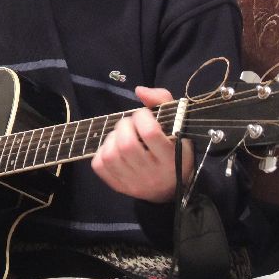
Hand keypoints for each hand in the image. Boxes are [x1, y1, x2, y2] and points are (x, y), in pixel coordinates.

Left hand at [91, 86, 193, 202]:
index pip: (149, 132)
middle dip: (124, 125)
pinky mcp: (119, 187)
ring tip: (122, 136)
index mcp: (171, 158)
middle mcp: (152, 174)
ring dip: (112, 138)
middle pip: (127, 144)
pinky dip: (102, 151)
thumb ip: (162, 102)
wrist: (171, 188)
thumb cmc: (175, 150)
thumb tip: (139, 90)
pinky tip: (114, 149)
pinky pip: (100, 166)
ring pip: (111, 155)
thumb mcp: (178, 125)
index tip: (144, 114)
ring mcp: (134, 183)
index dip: (142, 116)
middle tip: (130, 124)